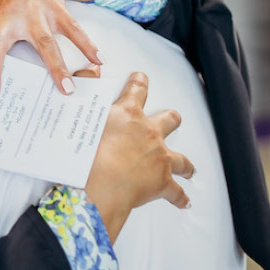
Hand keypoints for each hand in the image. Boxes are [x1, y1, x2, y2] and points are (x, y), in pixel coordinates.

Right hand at [83, 73, 193, 237]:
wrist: (97, 184)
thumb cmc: (84, 154)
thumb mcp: (80, 115)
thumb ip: (86, 88)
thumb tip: (90, 69)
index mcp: (128, 115)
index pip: (136, 91)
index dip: (139, 83)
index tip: (141, 79)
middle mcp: (149, 133)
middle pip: (169, 121)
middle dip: (170, 120)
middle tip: (171, 119)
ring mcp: (159, 158)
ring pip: (180, 159)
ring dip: (184, 163)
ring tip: (188, 168)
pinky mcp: (162, 182)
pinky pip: (176, 192)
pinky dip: (180, 197)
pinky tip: (184, 201)